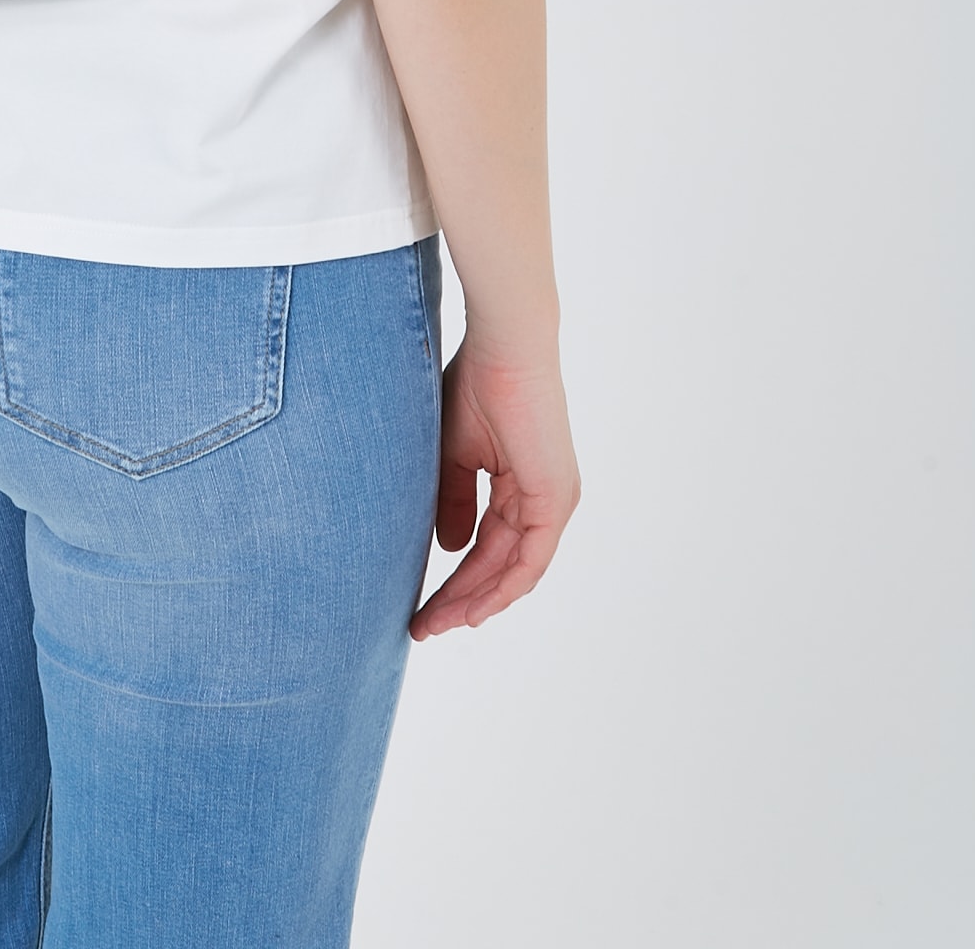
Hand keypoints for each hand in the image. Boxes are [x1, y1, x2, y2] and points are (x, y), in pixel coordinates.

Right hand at [409, 335, 579, 638]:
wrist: (503, 348)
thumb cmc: (475, 385)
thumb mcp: (452, 455)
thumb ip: (451, 502)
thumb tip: (448, 549)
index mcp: (521, 486)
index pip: (486, 546)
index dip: (454, 579)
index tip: (419, 606)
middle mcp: (542, 500)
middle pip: (498, 566)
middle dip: (459, 600)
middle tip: (422, 627)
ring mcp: (553, 502)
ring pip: (514, 571)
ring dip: (475, 602)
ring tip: (435, 624)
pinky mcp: (556, 500)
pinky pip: (530, 561)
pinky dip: (500, 587)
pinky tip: (470, 609)